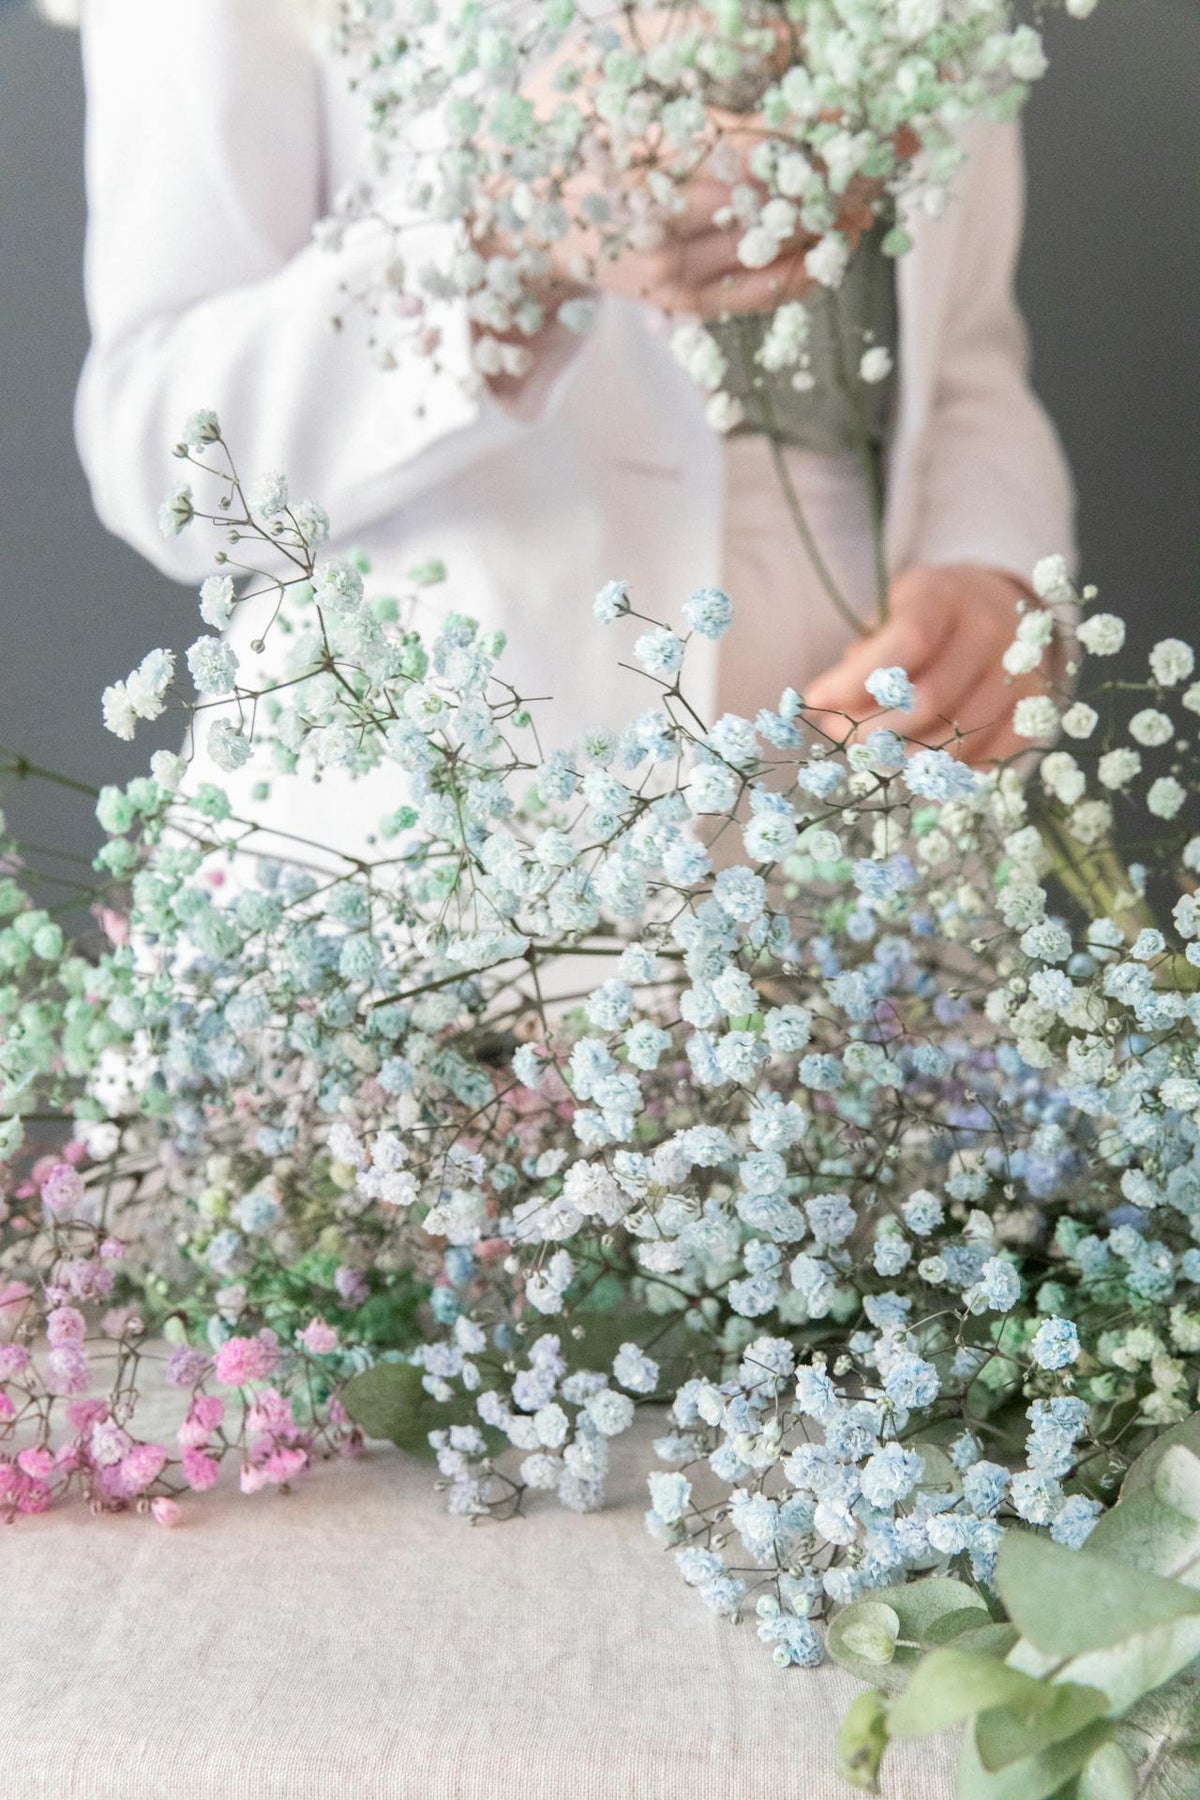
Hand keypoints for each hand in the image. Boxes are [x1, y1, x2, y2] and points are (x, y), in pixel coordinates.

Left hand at [803, 564, 1050, 765]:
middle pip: (929, 700)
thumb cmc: (929, 615)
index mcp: (949, 596)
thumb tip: (826, 707)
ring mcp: (1021, 676)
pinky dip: (942, 770)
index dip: (856, 680)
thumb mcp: (892, 613)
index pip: (907, 642)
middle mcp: (993, 632)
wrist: (1001, 607)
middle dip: (873, 731)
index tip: (816, 700)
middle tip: (841, 737)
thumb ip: (863, 656)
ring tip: (873, 752)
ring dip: (903, 759)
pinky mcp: (1031, 714)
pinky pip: (982, 759)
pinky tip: (915, 760)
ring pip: (955, 740)